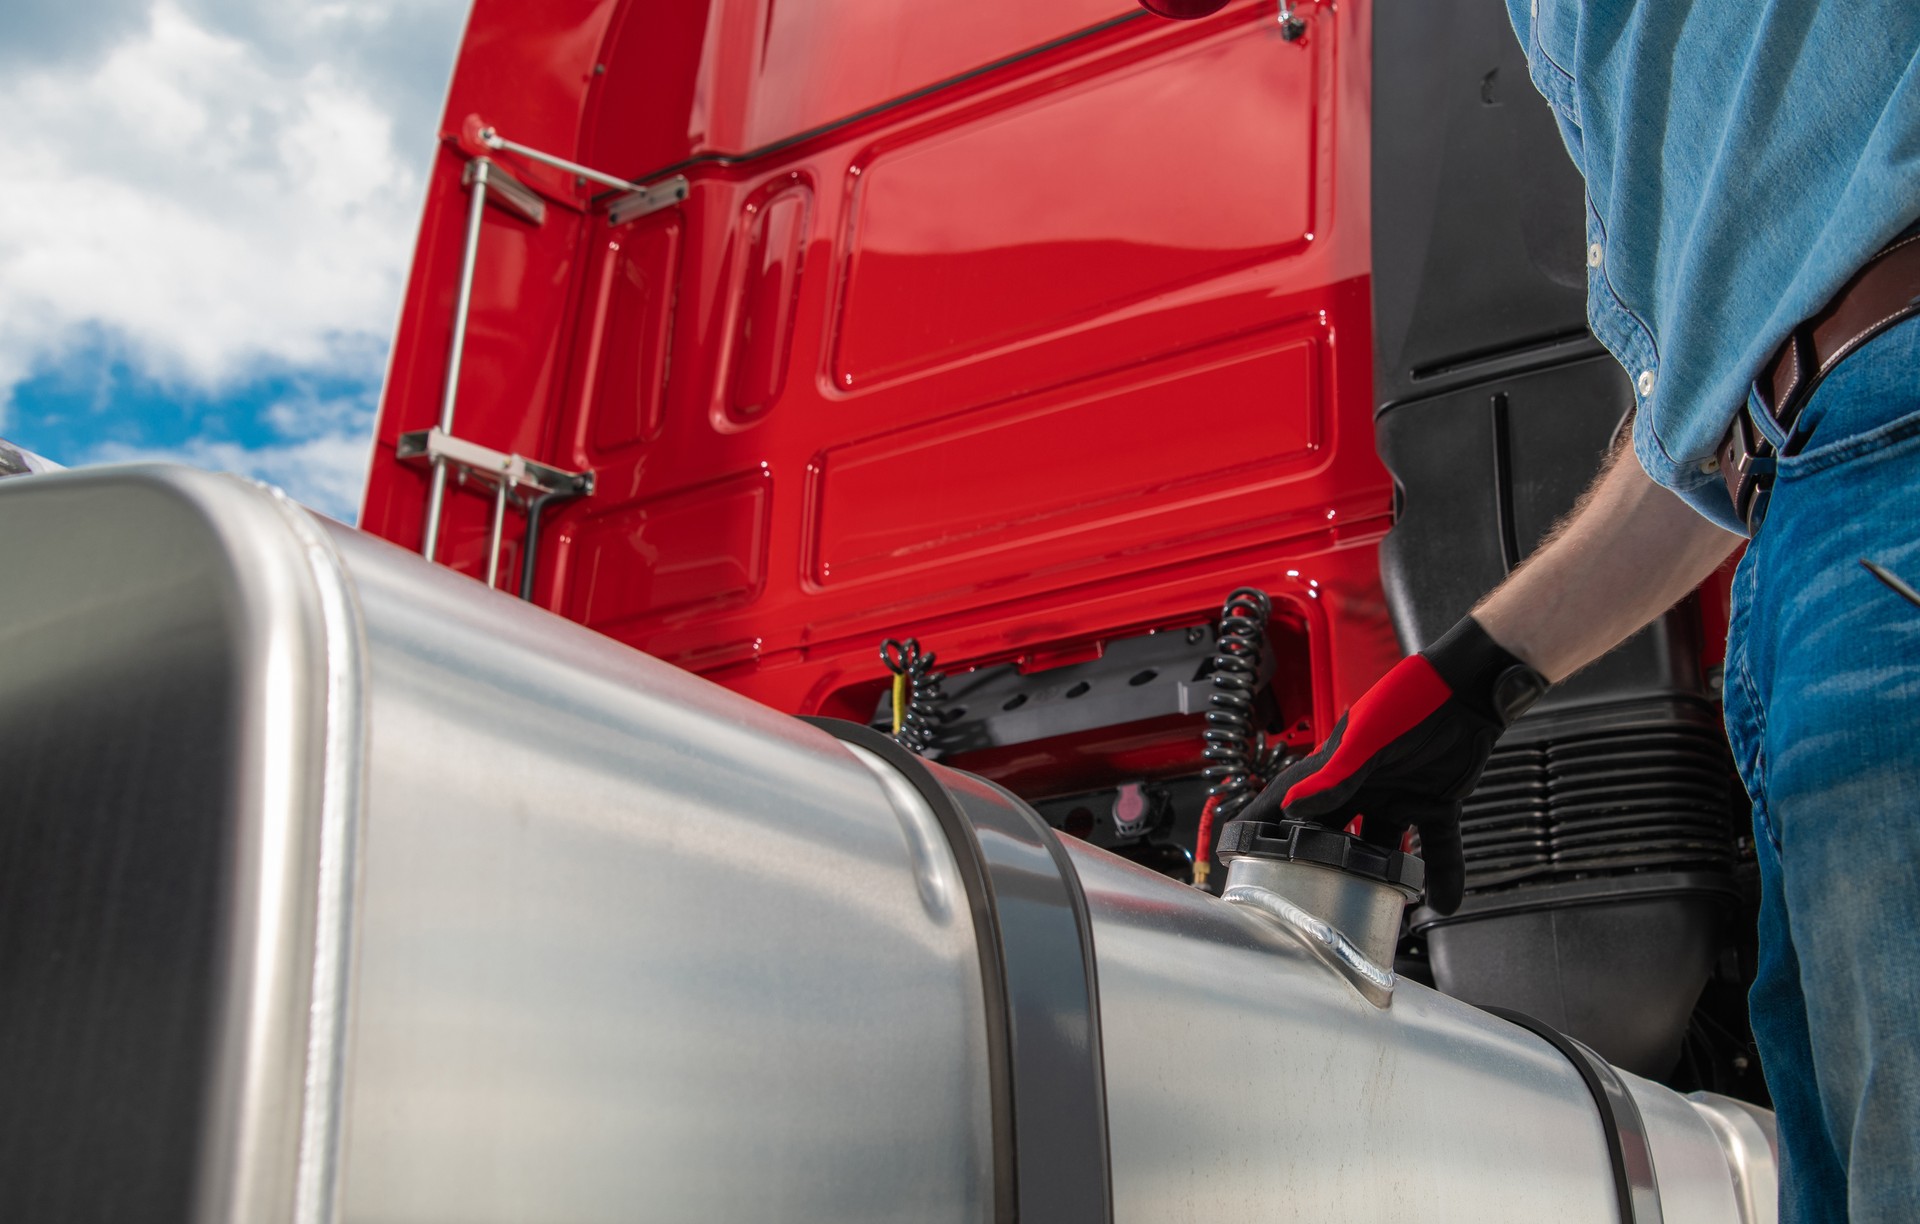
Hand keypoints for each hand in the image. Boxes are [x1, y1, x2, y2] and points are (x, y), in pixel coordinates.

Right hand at [1238, 617, 1545, 913]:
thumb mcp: (1367, 739)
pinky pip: (1434, 846)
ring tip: (1376, 911)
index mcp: (1333, 770)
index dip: (1260, 828)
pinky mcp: (1433, 801)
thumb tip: (1293, 809)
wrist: (1468, 688)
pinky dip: (1441, 874)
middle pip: (1330, 836)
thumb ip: (1333, 776)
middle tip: (1309, 899)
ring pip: (1380, 850)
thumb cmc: (1411, 699)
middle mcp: (1360, 788)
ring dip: (1380, 880)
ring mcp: (1396, 796)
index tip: (1236, 857)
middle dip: (1319, 867)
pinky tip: (1443, 900)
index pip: (1285, 802)